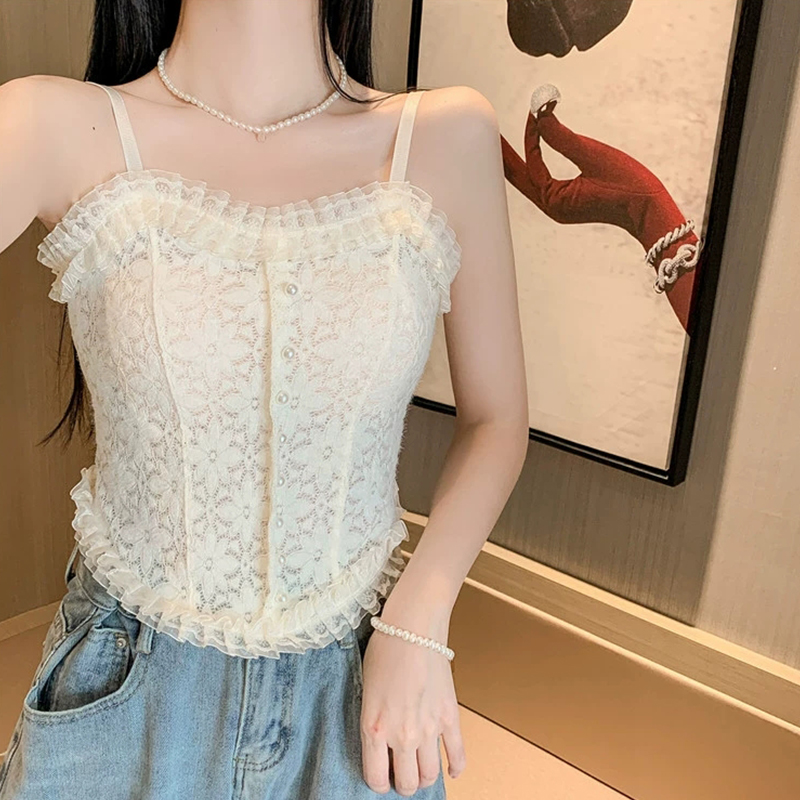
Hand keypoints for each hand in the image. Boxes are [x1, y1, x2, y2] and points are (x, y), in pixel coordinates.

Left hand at [359, 617, 465, 795]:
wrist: (412, 628)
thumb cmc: (385, 650)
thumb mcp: (366, 690)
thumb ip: (373, 720)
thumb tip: (381, 738)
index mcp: (375, 729)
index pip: (376, 778)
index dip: (379, 783)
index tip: (381, 776)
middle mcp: (402, 736)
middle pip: (407, 783)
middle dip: (403, 784)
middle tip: (401, 774)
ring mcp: (429, 729)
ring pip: (430, 775)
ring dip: (424, 778)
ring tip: (420, 769)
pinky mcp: (449, 717)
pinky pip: (457, 754)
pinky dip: (455, 767)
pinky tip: (451, 769)